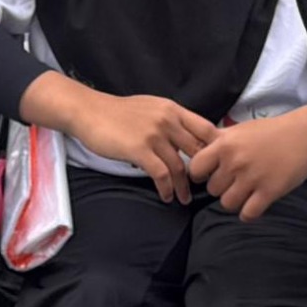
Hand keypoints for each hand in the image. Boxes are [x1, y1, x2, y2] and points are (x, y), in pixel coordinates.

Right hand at [52, 86, 219, 202]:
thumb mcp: (150, 107)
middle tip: (203, 188)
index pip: (206, 129)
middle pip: (198, 150)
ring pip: (180, 167)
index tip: (217, 166)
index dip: (216, 149)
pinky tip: (166, 196)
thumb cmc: (117, 112)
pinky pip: (162, 174)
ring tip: (183, 199)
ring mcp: (154, 135)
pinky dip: (167, 189)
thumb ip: (170, 120)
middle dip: (203, 173)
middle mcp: (168, 120)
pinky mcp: (140, 149)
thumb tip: (186, 136)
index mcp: (173, 109)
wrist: (89, 111)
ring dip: (184, 187)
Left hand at [185, 108, 306, 220]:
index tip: (210, 174)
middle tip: (236, 181)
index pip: (195, 168)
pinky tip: (254, 204)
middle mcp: (235, 162)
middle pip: (212, 189)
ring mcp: (252, 178)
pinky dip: (249, 213)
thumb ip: (218, 141)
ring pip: (227, 204)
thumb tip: (197, 147)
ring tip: (246, 192)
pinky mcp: (269, 192)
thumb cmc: (271, 131)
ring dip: (235, 201)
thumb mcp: (239, 130)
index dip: (201, 174)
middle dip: (222, 187)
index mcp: (224, 145)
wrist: (303, 135)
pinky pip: (247, 214)